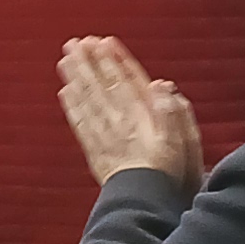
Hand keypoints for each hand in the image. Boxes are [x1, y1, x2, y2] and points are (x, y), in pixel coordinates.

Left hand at [59, 35, 202, 187]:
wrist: (144, 201)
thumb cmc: (166, 172)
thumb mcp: (180, 141)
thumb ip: (170, 112)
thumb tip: (161, 84)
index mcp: (140, 116)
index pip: (124, 81)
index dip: (113, 61)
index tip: (102, 42)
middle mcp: (118, 121)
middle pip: (100, 86)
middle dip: (88, 63)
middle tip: (75, 43)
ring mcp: (104, 135)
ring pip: (86, 101)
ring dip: (75, 78)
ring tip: (65, 59)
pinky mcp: (95, 150)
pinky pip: (80, 123)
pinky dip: (72, 106)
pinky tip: (65, 92)